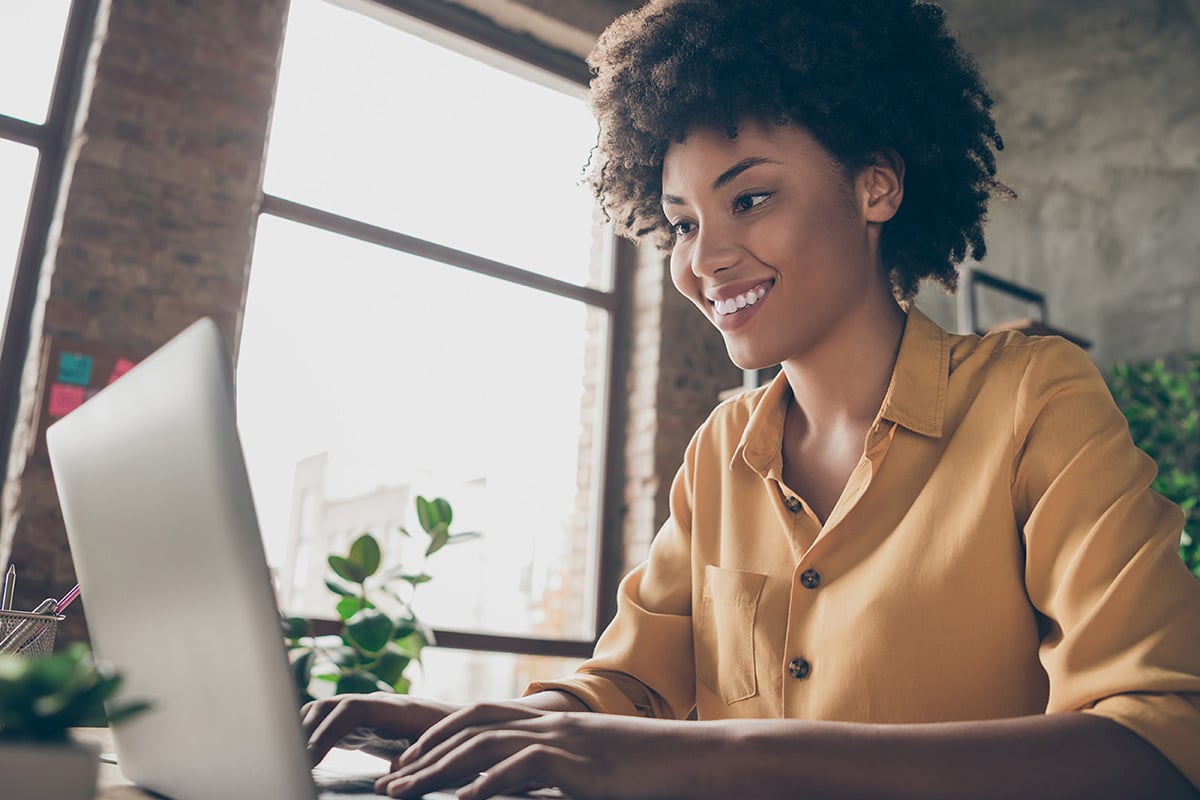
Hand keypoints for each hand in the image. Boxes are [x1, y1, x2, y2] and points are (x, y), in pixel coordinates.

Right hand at [301, 692, 461, 765]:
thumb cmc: (459, 741)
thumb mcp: (440, 752)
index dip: (325, 731)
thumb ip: (416, 762)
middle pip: (328, 706)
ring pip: (324, 713)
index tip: (307, 759)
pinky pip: (330, 724)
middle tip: (287, 765)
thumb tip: (390, 778)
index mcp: (395, 709)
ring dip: (303, 732)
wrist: (470, 728)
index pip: (349, 708)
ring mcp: (367, 714)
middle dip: (303, 732)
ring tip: (288, 762)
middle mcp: (377, 705)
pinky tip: (302, 760)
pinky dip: (311, 736)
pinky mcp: (363, 727)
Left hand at [375, 702, 707, 798]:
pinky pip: (522, 770)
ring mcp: (561, 741)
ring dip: (436, 771)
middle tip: (387, 785)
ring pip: (483, 746)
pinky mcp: (577, 764)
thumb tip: (516, 791)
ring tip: (403, 794)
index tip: (405, 763)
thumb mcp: (589, 769)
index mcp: (548, 723)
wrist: (692, 760)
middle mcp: (548, 724)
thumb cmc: (645, 770)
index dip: (436, 736)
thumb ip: (551, 772)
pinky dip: (487, 786)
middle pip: (468, 729)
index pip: (477, 717)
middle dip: (422, 755)